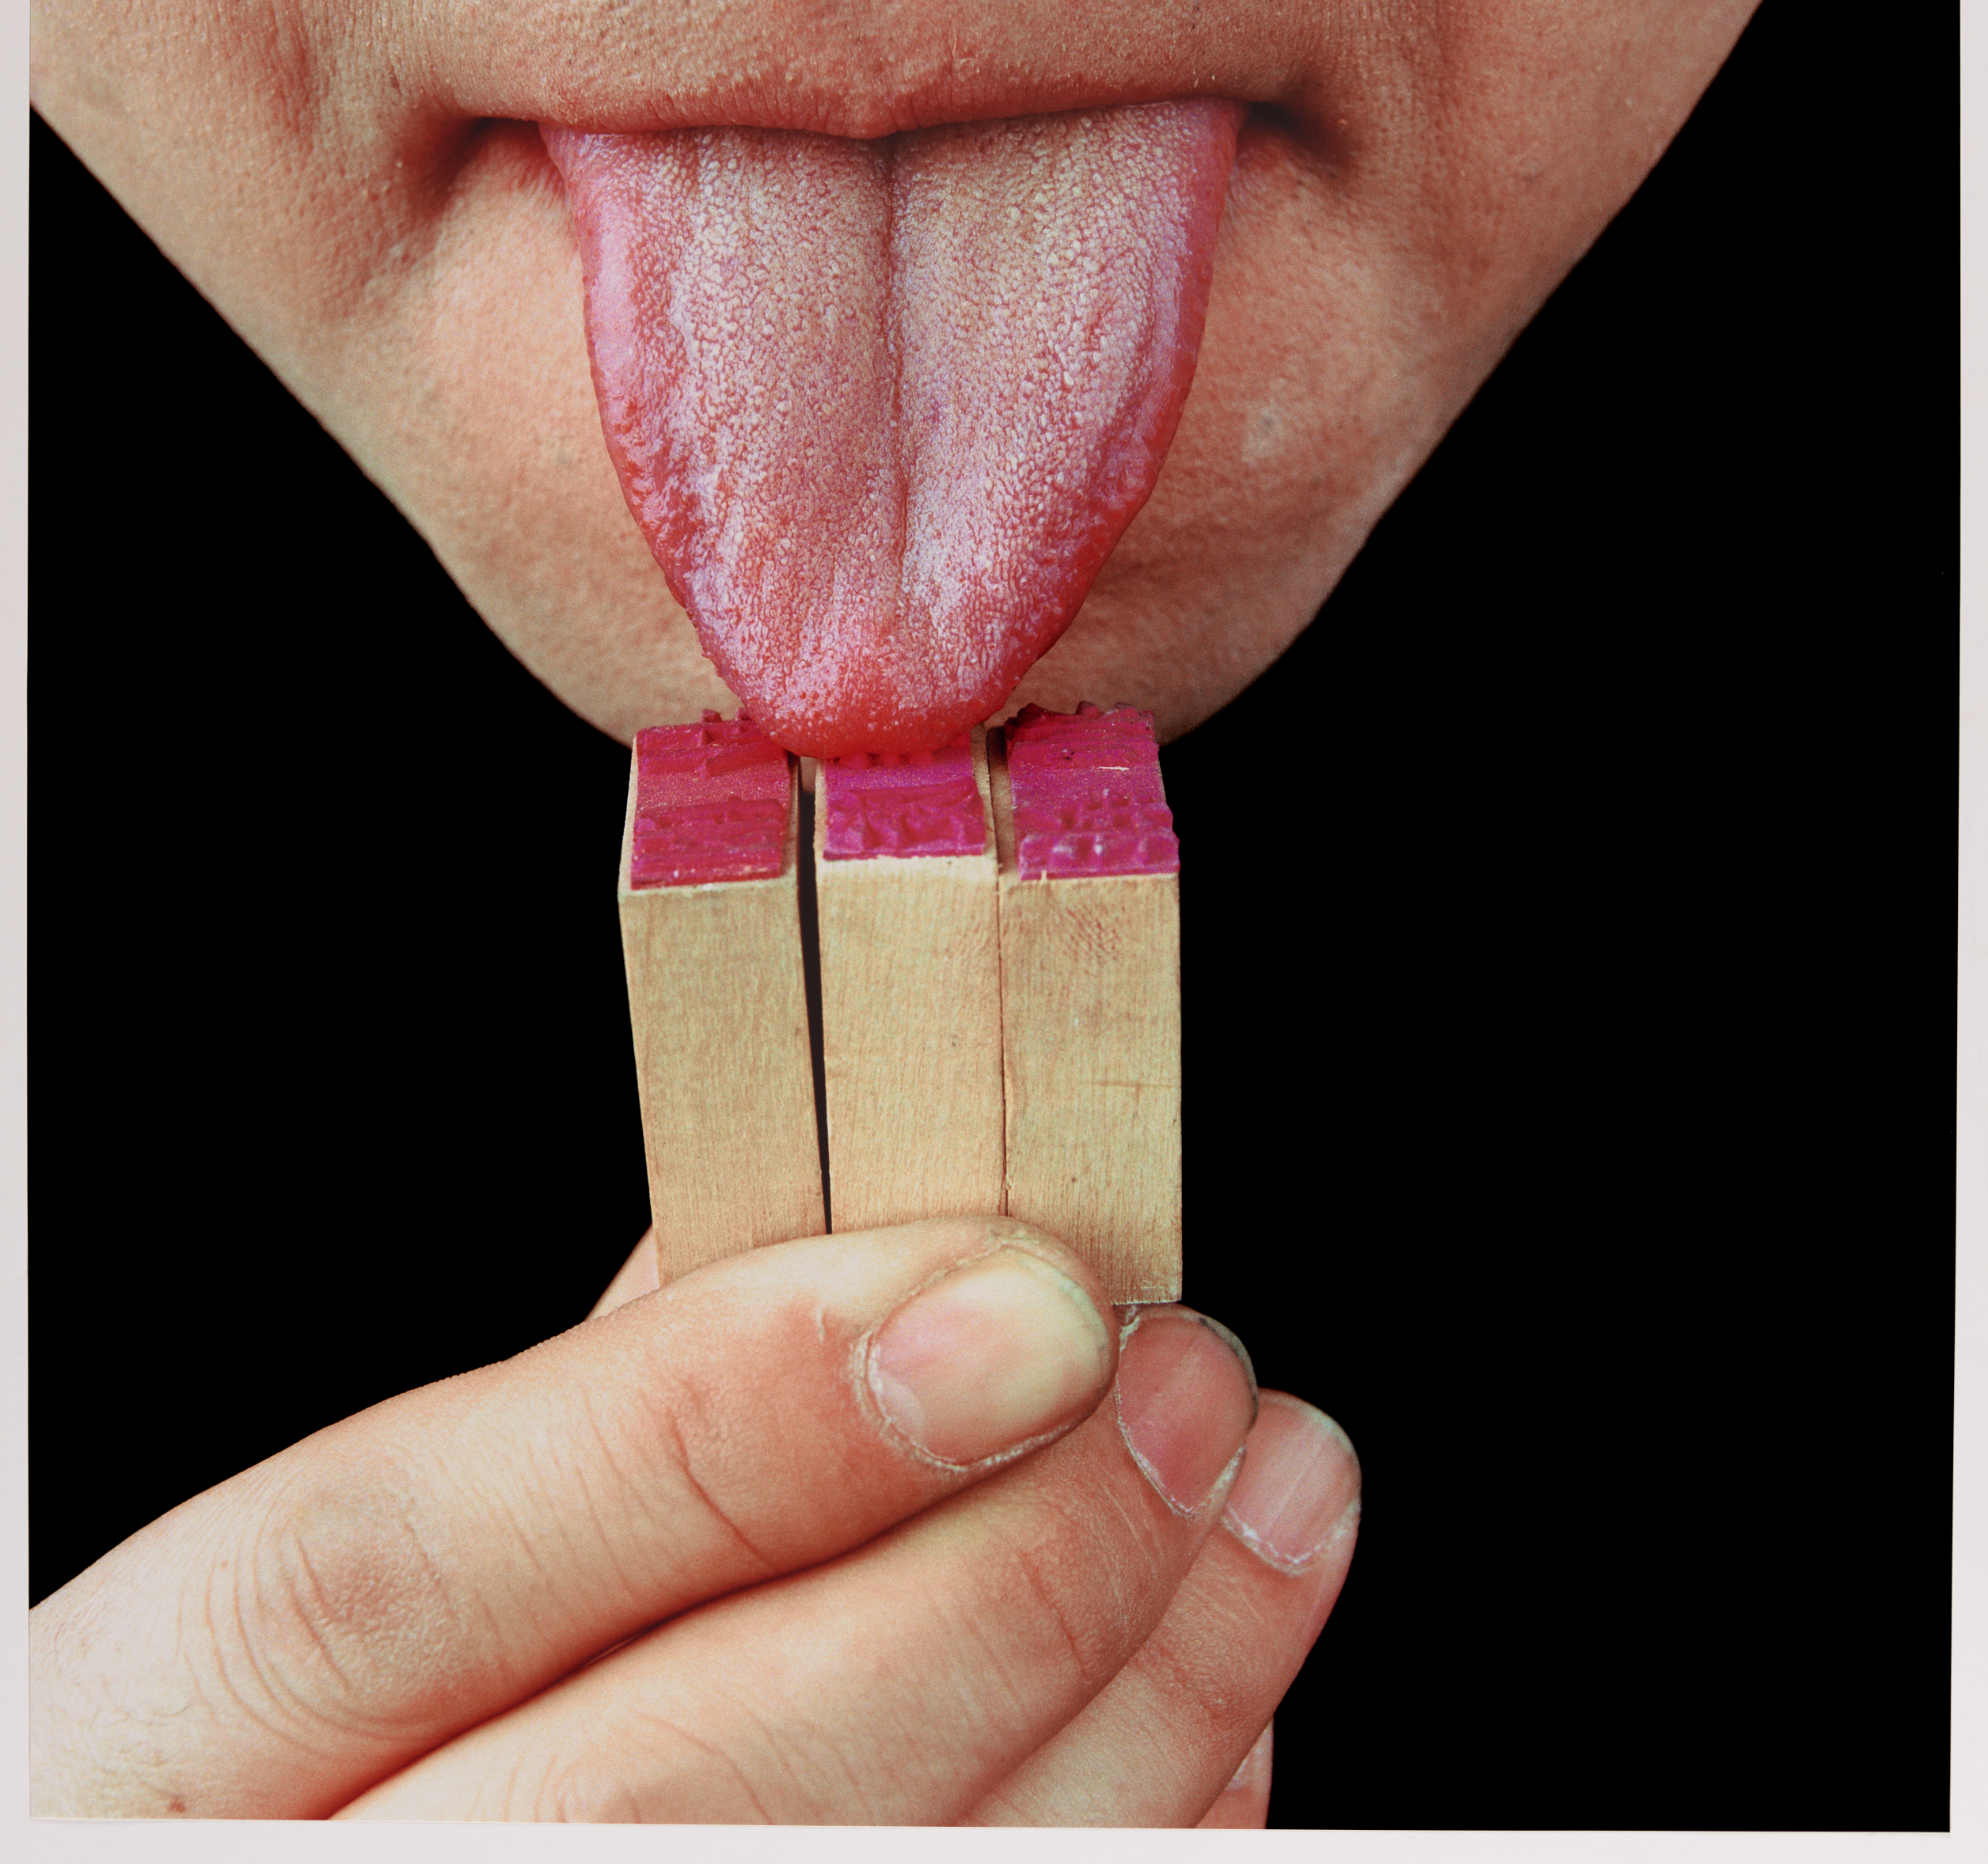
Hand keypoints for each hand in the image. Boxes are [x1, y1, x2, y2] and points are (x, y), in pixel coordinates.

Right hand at [31, 1219, 1359, 1822]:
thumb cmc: (287, 1761)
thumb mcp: (336, 1595)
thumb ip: (565, 1431)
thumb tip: (833, 1250)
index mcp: (152, 1751)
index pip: (391, 1567)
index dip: (722, 1414)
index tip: (1014, 1294)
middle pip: (673, 1784)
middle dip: (994, 1575)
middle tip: (1188, 1386)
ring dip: (1128, 1707)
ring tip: (1267, 1496)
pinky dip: (1117, 1849)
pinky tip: (1201, 1707)